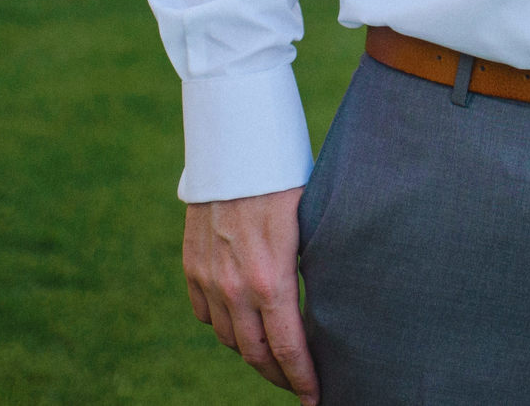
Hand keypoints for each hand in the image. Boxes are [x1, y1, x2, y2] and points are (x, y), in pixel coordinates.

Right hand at [184, 188, 317, 402]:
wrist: (236, 148)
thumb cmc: (288, 182)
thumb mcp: (314, 226)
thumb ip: (317, 268)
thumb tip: (337, 303)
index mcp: (271, 280)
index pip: (287, 348)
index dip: (302, 378)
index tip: (316, 397)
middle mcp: (234, 288)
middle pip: (255, 354)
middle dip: (279, 376)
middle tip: (298, 385)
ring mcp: (208, 278)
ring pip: (228, 338)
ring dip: (252, 354)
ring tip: (274, 359)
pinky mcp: (192, 265)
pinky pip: (205, 314)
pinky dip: (225, 327)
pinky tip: (242, 327)